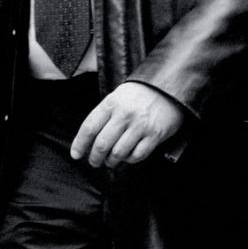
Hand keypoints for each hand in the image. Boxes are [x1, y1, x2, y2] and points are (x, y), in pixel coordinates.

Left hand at [70, 81, 185, 167]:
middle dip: (95, 158)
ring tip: (111, 161)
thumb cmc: (141, 93)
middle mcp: (125, 114)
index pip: (89, 128)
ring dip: (111, 161)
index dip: (80, 145)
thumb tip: (89, 141)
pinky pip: (137, 155)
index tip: (76, 155)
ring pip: (118, 153)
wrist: (170, 86)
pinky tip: (128, 156)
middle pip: (102, 144)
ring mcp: (141, 125)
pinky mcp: (156, 134)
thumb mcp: (118, 96)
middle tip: (94, 162)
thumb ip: (104, 115)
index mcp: (112, 103)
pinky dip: (130, 160)